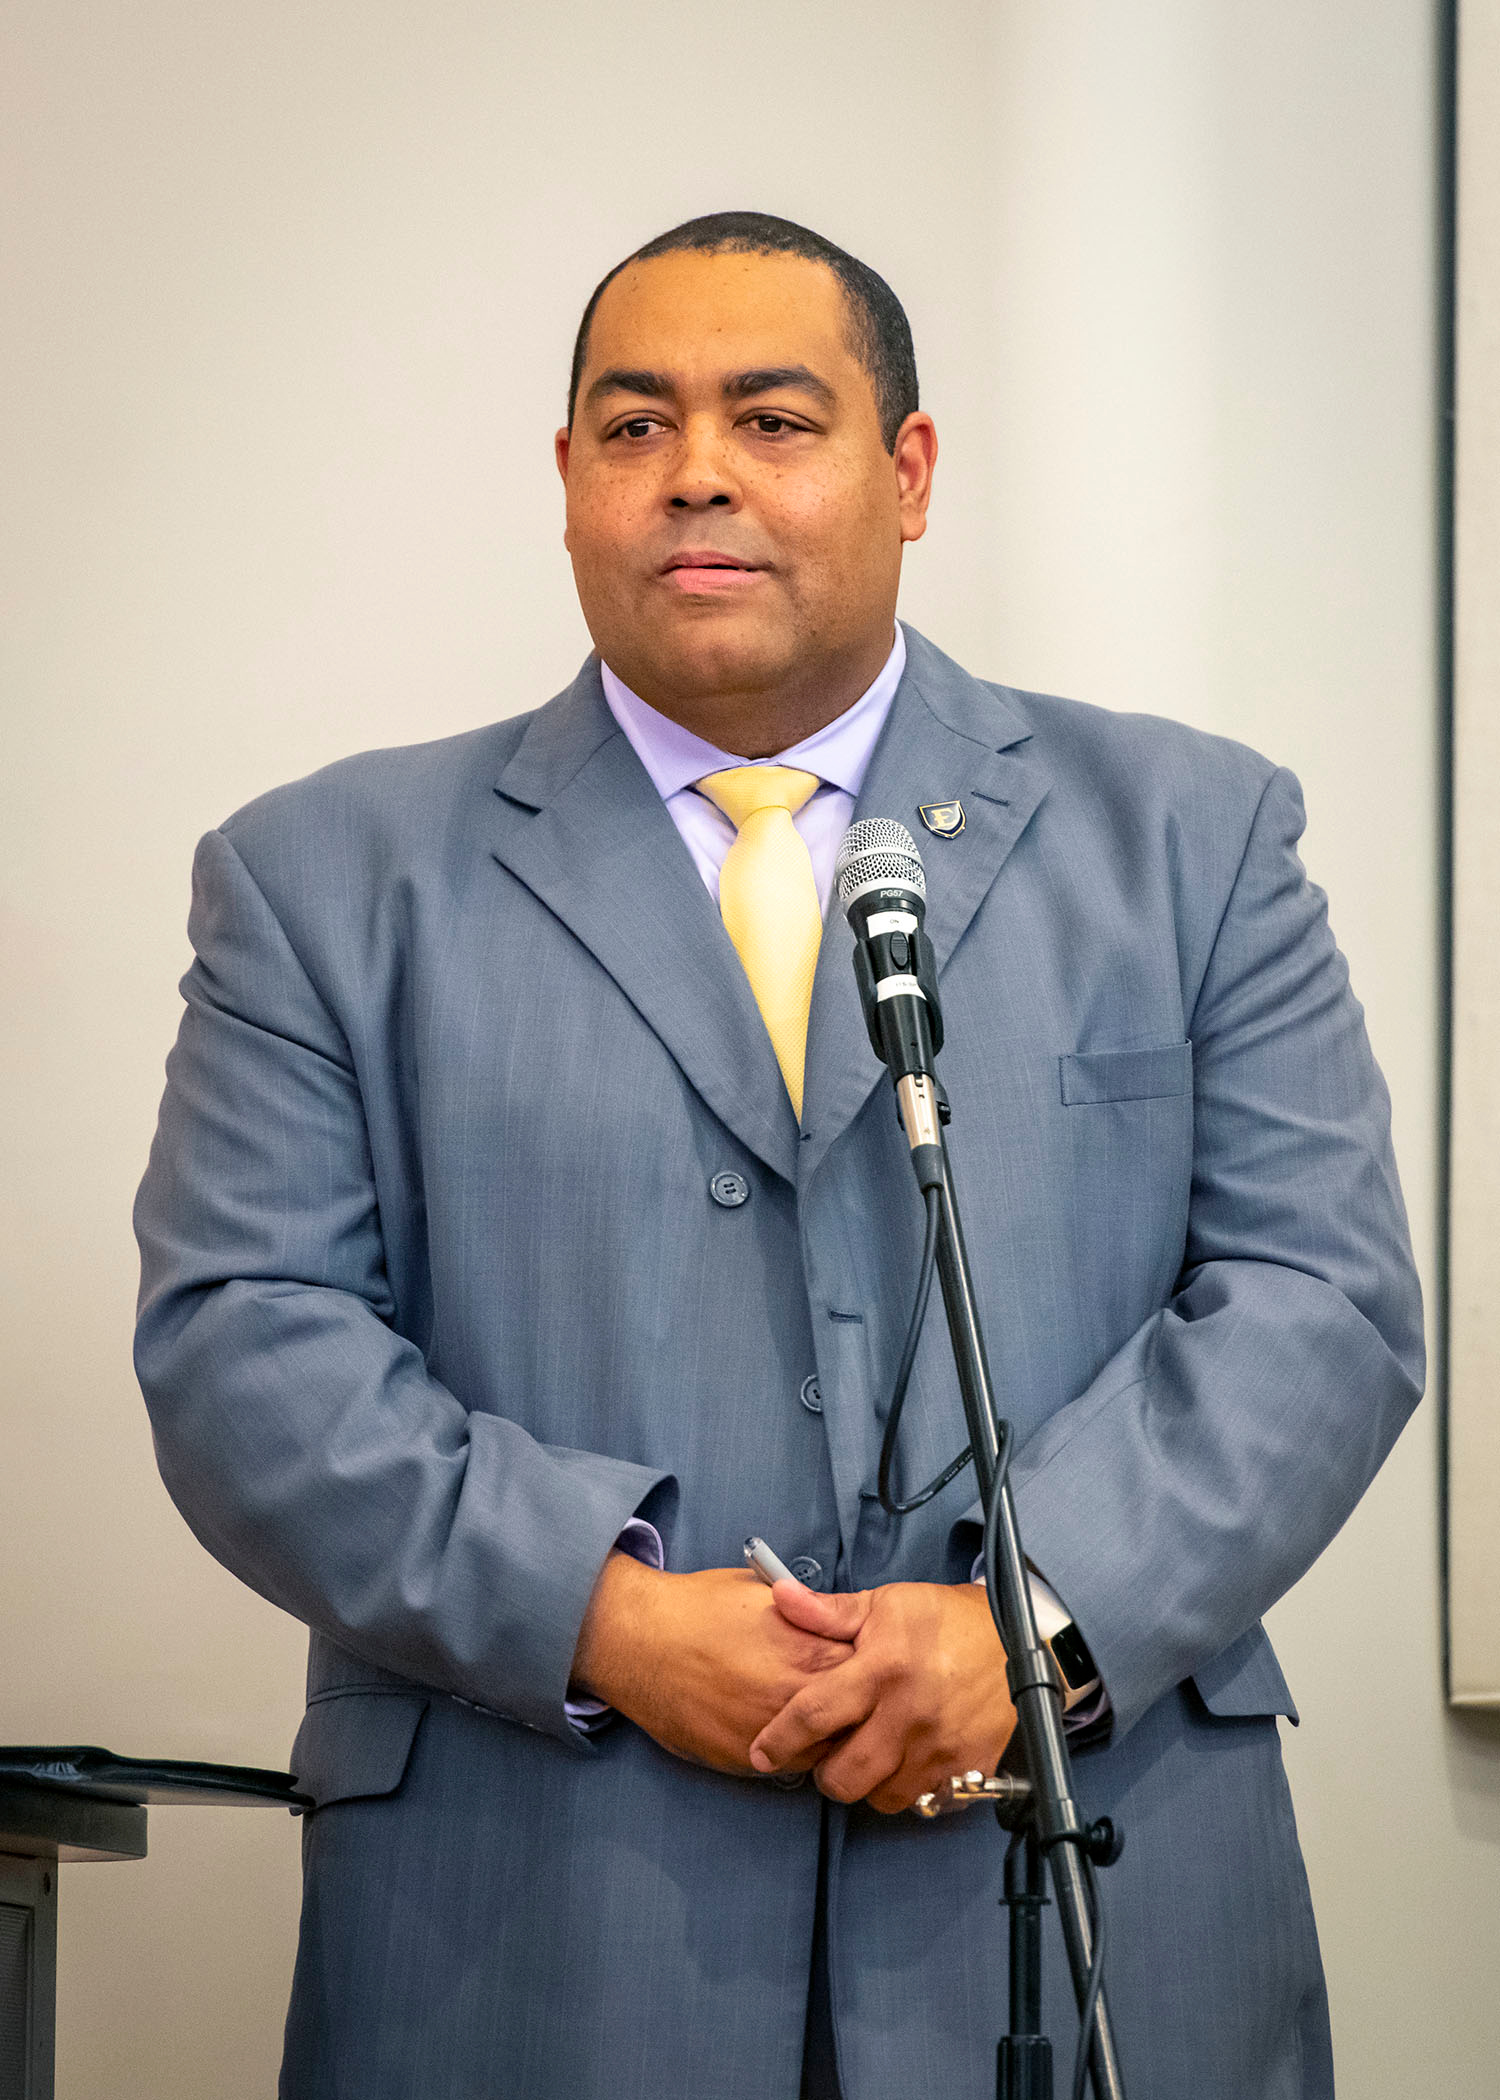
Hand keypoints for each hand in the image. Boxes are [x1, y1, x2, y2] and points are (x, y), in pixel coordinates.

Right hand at [570, 1552, 854, 1775]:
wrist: (639, 1640)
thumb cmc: (699, 1606)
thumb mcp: (765, 1594)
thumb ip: (809, 1616)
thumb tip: (841, 1627)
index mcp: (809, 1648)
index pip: (872, 1669)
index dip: (876, 1666)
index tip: (876, 1664)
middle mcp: (796, 1696)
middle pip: (861, 1718)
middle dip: (864, 1710)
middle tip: (863, 1703)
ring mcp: (771, 1733)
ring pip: (830, 1751)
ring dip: (834, 1739)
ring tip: (830, 1724)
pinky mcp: (744, 1759)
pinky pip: (791, 1767)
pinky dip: (798, 1755)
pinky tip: (792, 1736)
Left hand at [748, 1580, 1015, 1813]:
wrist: (1015, 1638)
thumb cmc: (942, 1619)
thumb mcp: (884, 1604)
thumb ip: (827, 1611)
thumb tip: (779, 1594)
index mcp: (882, 1668)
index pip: (816, 1713)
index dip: (780, 1738)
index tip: (760, 1753)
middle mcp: (909, 1713)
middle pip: (845, 1775)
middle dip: (826, 1773)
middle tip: (829, 1754)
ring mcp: (942, 1747)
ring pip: (882, 1797)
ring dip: (867, 1784)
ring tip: (869, 1756)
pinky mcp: (969, 1768)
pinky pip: (923, 1801)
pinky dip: (907, 1791)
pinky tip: (904, 1765)